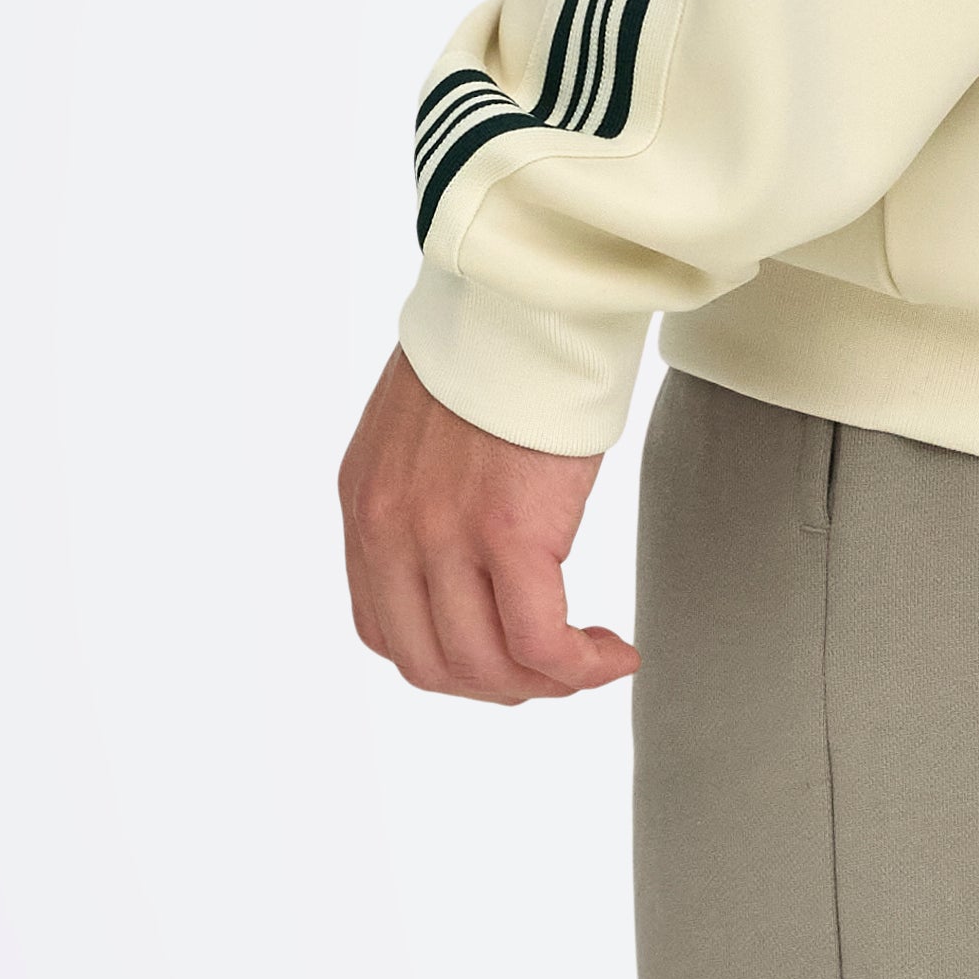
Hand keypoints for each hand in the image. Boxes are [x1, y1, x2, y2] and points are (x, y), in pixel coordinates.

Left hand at [336, 341, 632, 703]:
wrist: (524, 293)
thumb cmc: (496, 347)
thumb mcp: (424, 431)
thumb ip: (425, 495)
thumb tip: (468, 547)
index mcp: (365, 505)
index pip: (383, 629)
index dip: (448, 662)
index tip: (503, 653)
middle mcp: (389, 528)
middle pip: (431, 664)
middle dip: (498, 686)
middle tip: (555, 671)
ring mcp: (443, 535)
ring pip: (485, 666)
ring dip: (545, 684)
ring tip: (591, 660)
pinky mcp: (507, 532)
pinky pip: (540, 641)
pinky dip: (580, 666)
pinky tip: (613, 651)